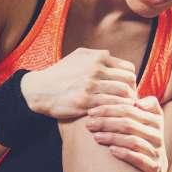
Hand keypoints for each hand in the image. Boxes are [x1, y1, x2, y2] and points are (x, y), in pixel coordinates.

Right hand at [21, 48, 136, 119]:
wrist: (39, 89)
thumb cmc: (61, 74)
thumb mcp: (79, 57)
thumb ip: (98, 56)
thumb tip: (113, 57)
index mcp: (98, 57)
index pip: (128, 68)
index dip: (131, 81)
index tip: (128, 90)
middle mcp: (96, 69)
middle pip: (129, 81)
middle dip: (132, 92)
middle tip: (129, 102)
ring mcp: (91, 85)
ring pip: (123, 94)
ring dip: (127, 103)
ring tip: (124, 110)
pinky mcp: (85, 101)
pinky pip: (111, 106)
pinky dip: (116, 111)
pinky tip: (113, 115)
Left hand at [85, 94, 167, 171]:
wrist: (154, 170)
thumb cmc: (141, 140)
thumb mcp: (143, 120)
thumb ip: (136, 106)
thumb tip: (131, 97)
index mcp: (155, 118)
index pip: (130, 109)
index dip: (109, 109)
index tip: (91, 111)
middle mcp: (157, 134)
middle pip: (129, 124)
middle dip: (106, 122)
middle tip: (89, 124)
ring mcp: (156, 151)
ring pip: (133, 140)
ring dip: (112, 137)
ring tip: (96, 137)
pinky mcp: (154, 167)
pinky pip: (139, 158)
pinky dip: (124, 153)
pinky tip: (111, 151)